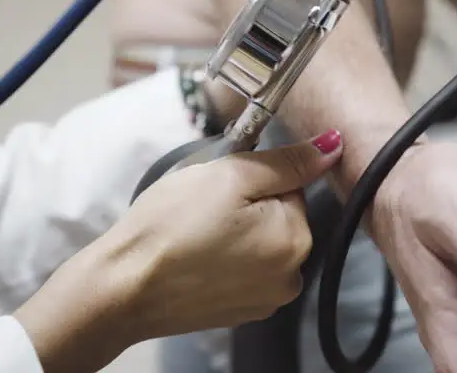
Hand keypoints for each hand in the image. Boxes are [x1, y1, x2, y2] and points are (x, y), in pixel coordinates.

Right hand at [14, 130, 343, 372]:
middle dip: (245, 206)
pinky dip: (222, 258)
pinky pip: (242, 269)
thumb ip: (287, 161)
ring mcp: (264, 300)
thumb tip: (335, 145)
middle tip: (202, 209)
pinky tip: (193, 256)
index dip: (253, 179)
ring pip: (259, 241)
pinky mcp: (238, 312)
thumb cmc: (170, 228)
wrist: (121, 288)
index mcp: (296, 241)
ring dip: (233, 231)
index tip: (220, 187)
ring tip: (194, 233)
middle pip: (278, 216)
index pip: (290, 187)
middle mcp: (290, 277)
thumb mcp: (230, 176)